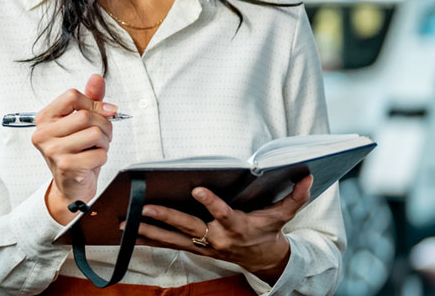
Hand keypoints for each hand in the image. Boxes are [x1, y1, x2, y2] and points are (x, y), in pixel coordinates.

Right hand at [32, 74, 117, 224]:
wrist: (71, 186)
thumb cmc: (76, 152)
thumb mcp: (81, 123)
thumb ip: (89, 99)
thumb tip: (97, 78)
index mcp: (44, 118)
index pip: (72, 96)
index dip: (92, 103)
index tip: (100, 113)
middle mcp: (43, 134)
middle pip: (86, 115)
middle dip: (103, 126)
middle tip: (100, 136)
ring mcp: (53, 151)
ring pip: (95, 133)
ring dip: (104, 142)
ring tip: (95, 148)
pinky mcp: (66, 166)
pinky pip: (99, 154)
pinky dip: (102, 157)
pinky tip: (92, 161)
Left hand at [131, 176, 313, 282]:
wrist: (263, 260)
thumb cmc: (269, 232)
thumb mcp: (284, 215)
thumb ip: (296, 196)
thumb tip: (308, 175)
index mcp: (237, 226)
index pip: (223, 214)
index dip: (211, 203)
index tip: (198, 189)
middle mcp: (216, 238)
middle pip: (189, 227)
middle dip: (166, 217)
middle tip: (146, 206)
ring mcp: (203, 245)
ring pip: (172, 238)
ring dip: (148, 229)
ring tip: (125, 221)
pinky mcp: (193, 248)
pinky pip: (167, 243)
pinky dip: (147, 237)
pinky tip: (128, 230)